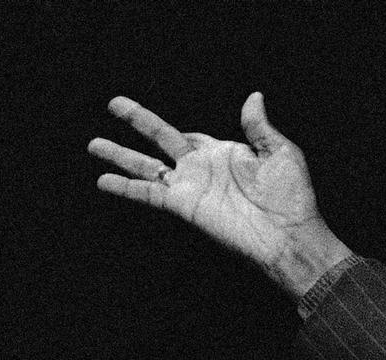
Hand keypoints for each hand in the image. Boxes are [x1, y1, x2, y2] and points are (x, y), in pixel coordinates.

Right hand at [88, 93, 351, 298]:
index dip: (179, 129)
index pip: (192, 136)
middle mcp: (202, 168)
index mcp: (225, 153)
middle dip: (137, 121)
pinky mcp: (184, 206)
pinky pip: (148, 194)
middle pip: (160, 139)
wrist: (288, 235)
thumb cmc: (292, 197)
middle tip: (113, 104)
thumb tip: (254, 97)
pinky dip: (125, 187)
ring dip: (119, 154)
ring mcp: (191, 187)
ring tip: (93, 144)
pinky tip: (102, 180)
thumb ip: (259, 126)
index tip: (160, 122)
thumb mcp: (281, 153)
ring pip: (146, 165)